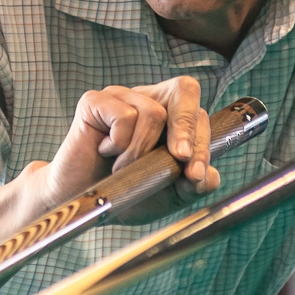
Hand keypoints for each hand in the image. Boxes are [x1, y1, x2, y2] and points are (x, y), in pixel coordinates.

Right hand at [25, 76, 221, 210]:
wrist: (84, 205)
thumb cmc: (125, 193)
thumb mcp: (167, 194)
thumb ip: (192, 184)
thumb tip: (210, 176)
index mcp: (170, 116)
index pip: (198, 114)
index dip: (203, 142)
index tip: (195, 174)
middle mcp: (147, 99)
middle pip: (184, 90)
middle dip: (186, 128)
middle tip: (181, 158)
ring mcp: (121, 96)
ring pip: (153, 112)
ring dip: (141, 151)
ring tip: (123, 167)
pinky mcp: (95, 101)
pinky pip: (123, 114)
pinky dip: (119, 143)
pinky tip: (104, 152)